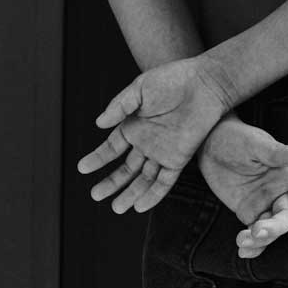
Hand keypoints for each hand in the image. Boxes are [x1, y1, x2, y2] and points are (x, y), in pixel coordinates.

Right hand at [76, 57, 229, 213]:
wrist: (204, 84)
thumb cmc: (173, 80)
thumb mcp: (140, 88)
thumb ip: (120, 105)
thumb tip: (99, 123)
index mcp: (135, 125)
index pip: (112, 147)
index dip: (98, 158)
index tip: (82, 168)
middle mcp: (147, 141)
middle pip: (126, 168)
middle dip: (111, 182)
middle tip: (95, 195)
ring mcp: (163, 151)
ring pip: (143, 179)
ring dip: (130, 193)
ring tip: (116, 208)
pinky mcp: (180, 158)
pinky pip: (165, 181)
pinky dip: (153, 195)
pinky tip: (140, 206)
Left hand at [197, 114, 287, 256]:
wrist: (207, 144)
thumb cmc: (234, 137)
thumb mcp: (254, 143)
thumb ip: (277, 152)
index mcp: (287, 171)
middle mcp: (279, 190)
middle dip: (276, 229)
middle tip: (256, 232)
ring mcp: (264, 203)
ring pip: (272, 230)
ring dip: (261, 240)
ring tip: (242, 241)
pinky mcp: (247, 212)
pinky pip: (256, 234)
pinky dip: (252, 246)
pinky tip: (242, 249)